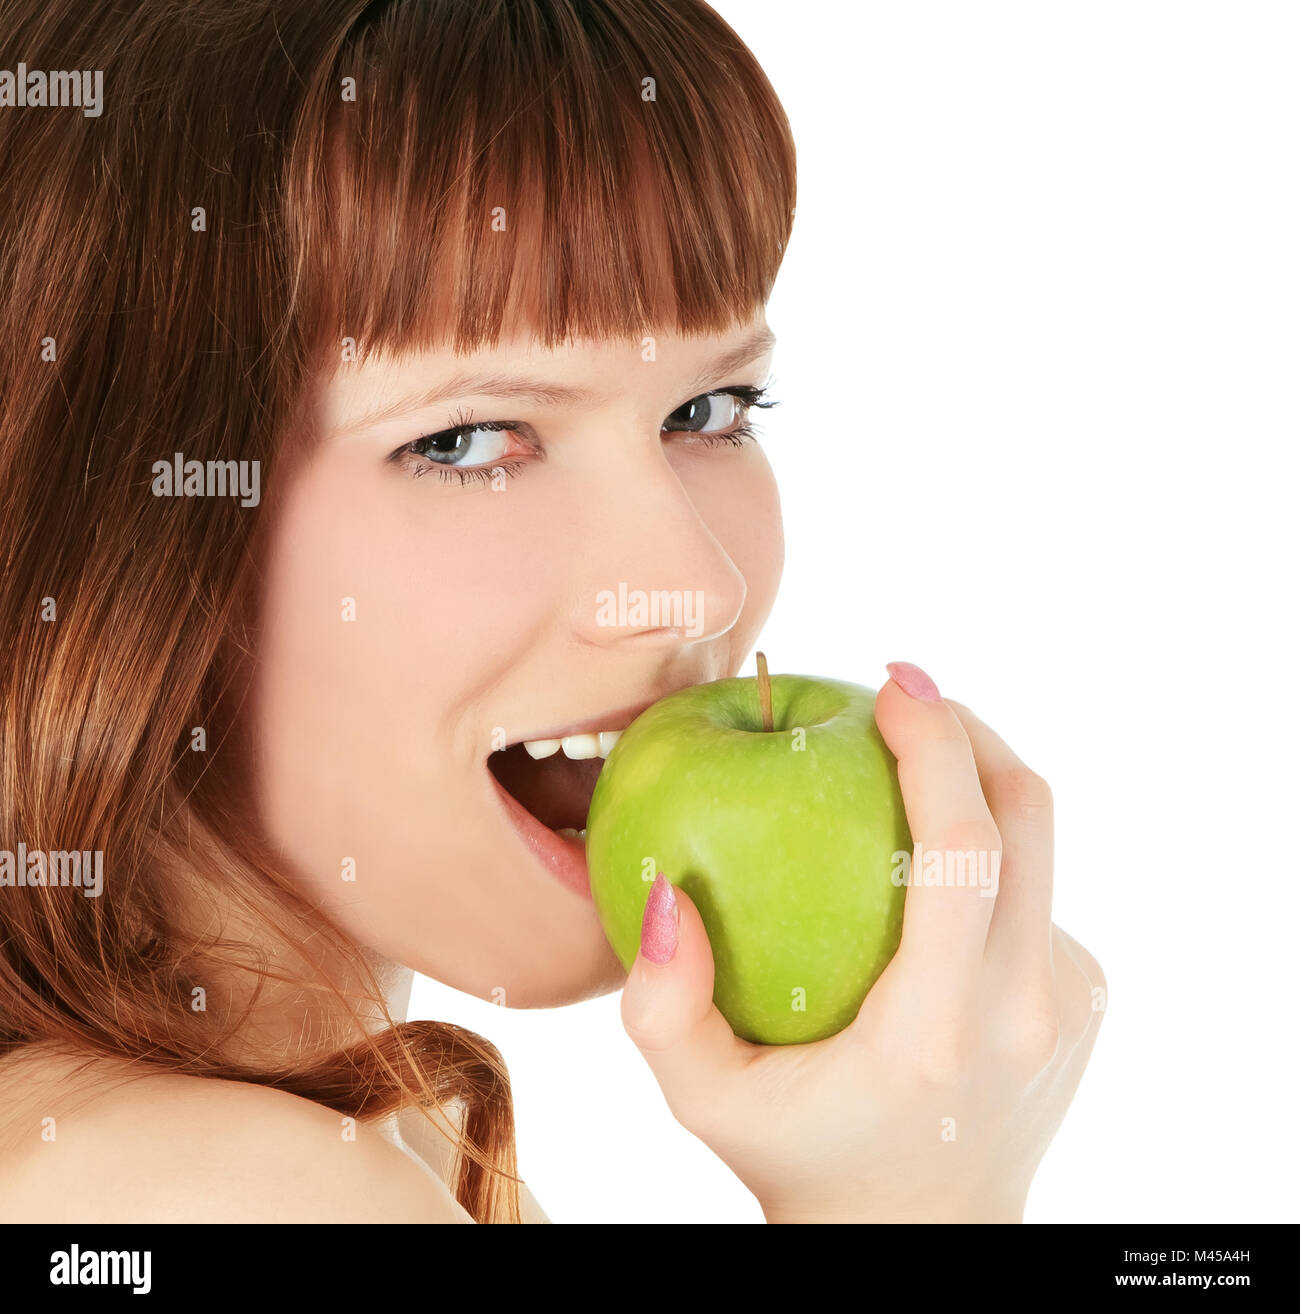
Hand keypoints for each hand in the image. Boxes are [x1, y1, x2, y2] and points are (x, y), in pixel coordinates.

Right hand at [619, 663, 1104, 1222]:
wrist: (919, 1234)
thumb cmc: (801, 1155)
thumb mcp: (704, 1099)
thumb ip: (662, 1005)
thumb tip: (669, 889)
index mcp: (937, 1028)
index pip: (964, 850)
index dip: (939, 744)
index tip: (894, 683)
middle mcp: (1024, 1009)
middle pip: (1029, 816)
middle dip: (970, 728)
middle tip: (900, 692)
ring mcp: (1067, 1004)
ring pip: (1043, 843)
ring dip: (979, 777)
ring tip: (906, 756)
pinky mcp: (1081, 1000)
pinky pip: (1037, 890)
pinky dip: (985, 847)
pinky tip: (924, 860)